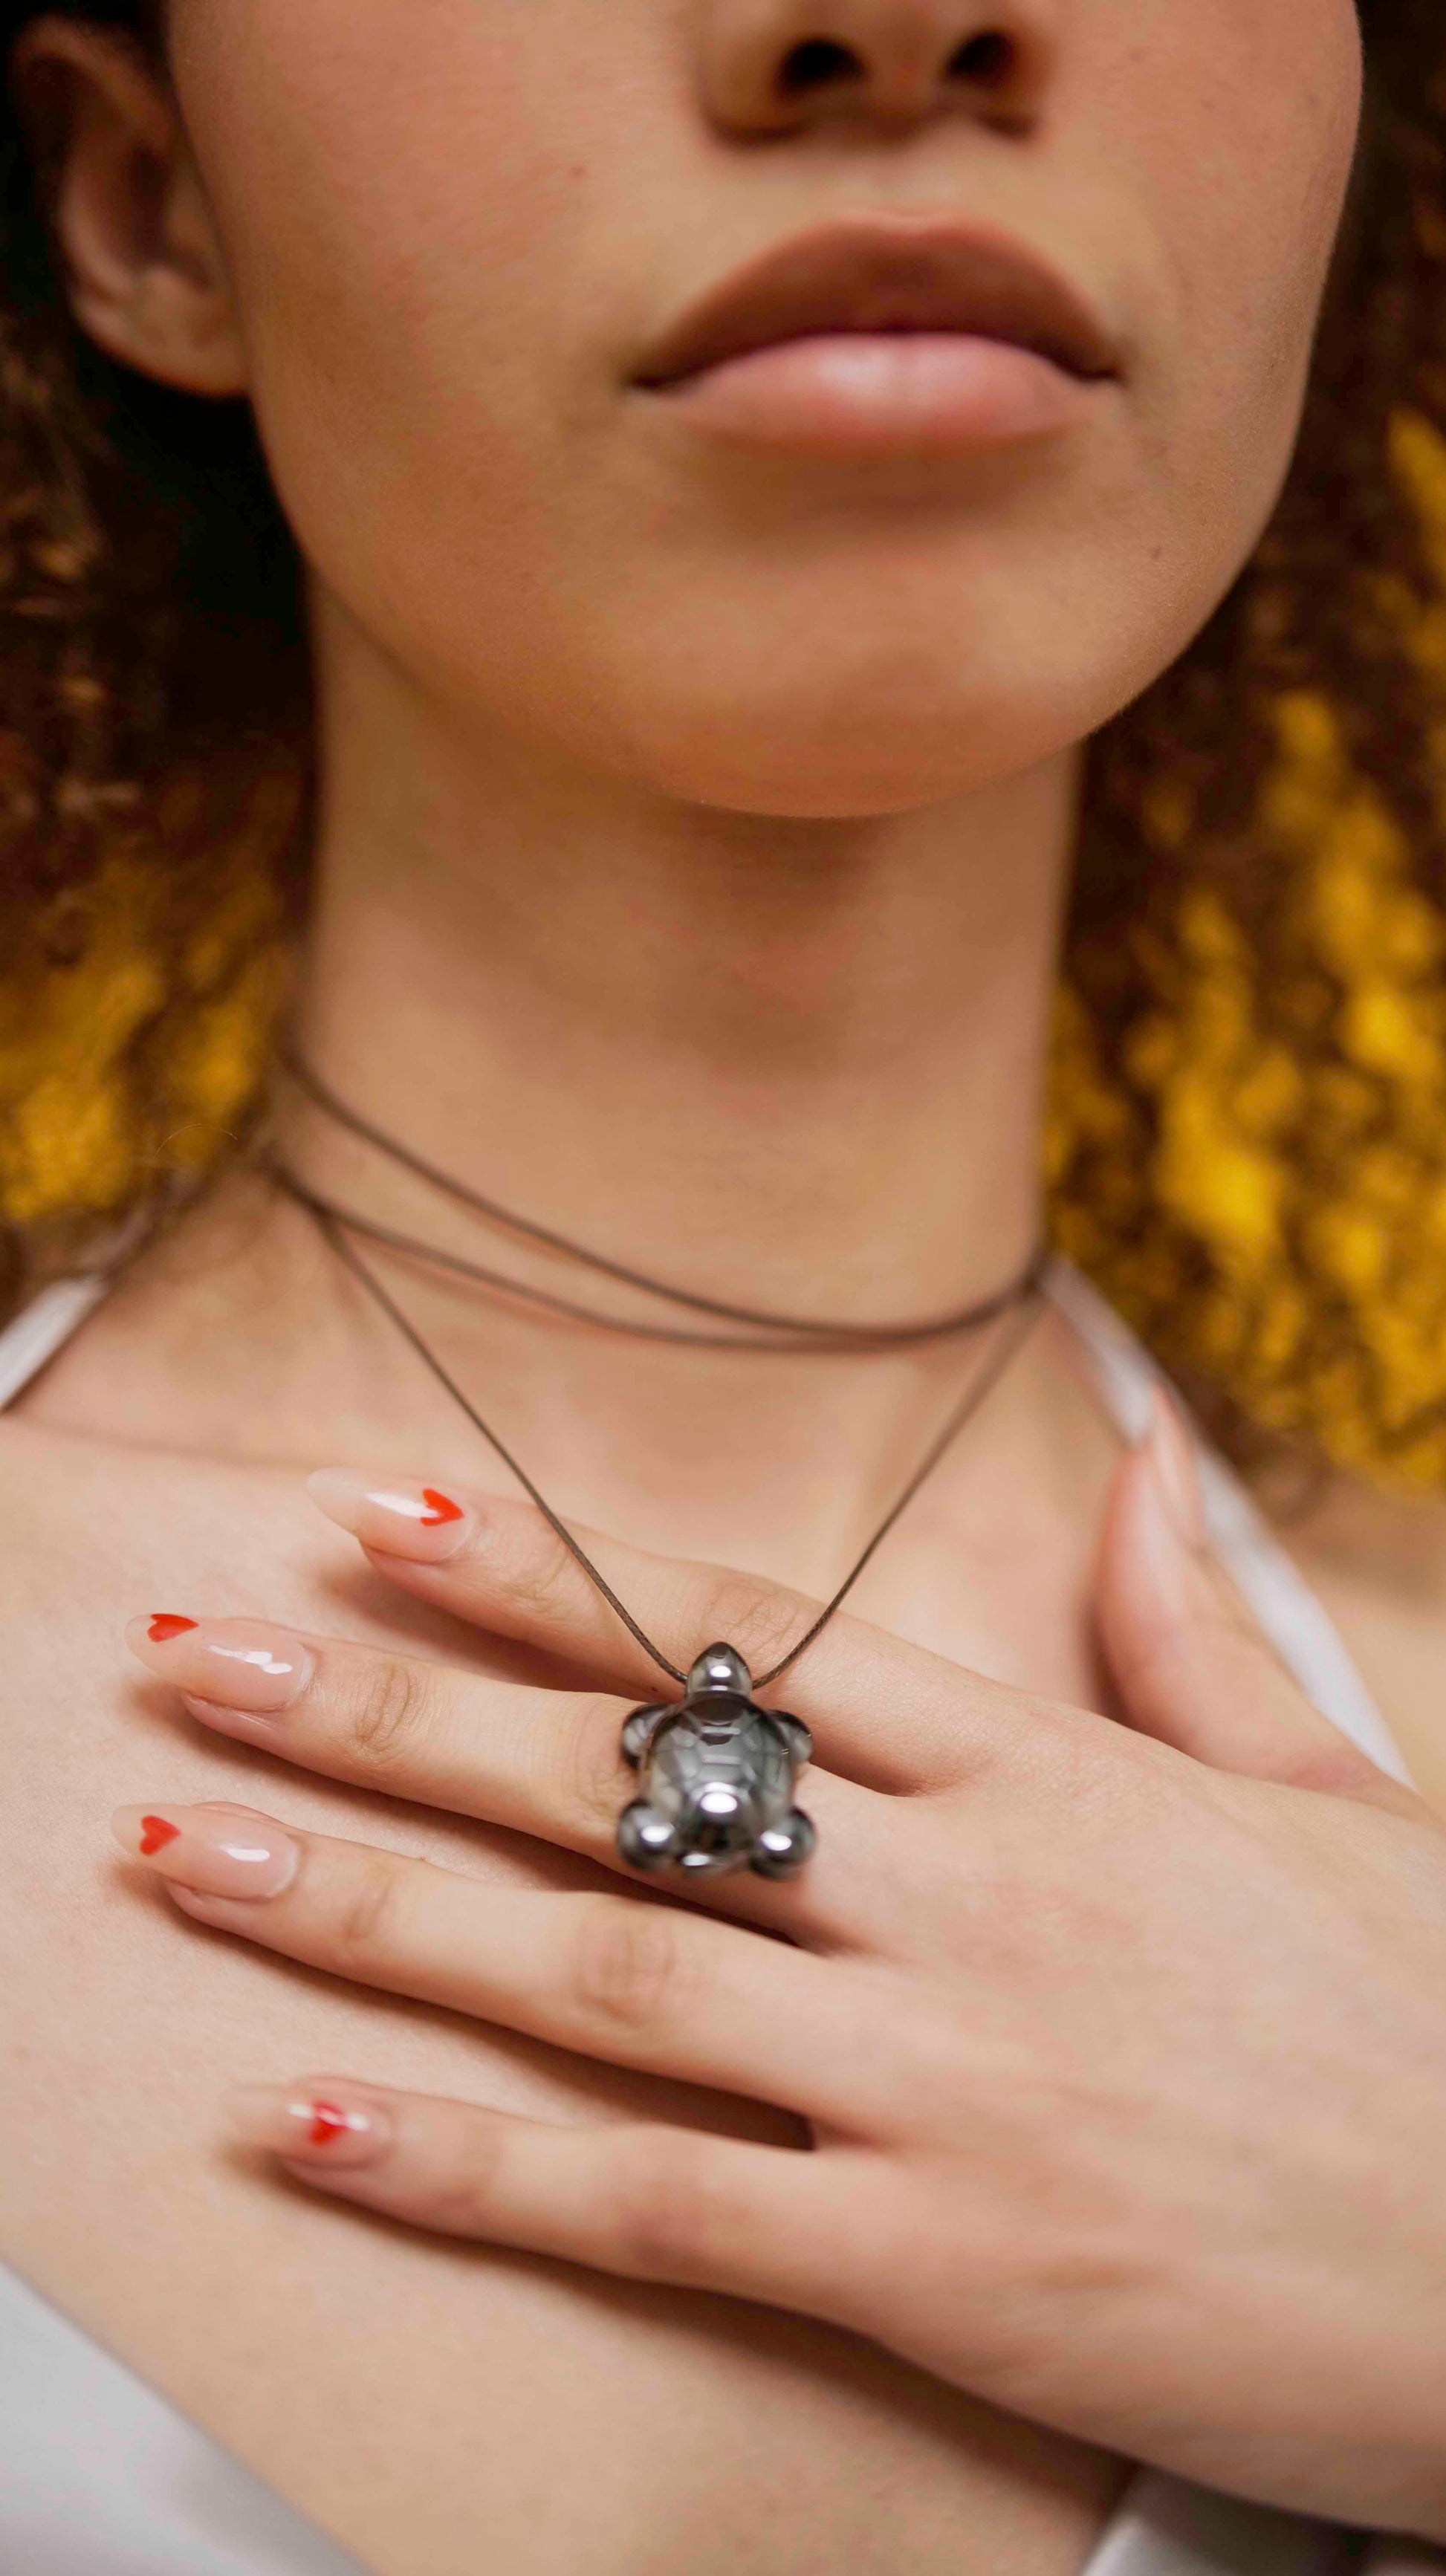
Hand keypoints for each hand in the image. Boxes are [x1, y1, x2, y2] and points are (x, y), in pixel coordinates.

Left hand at [115, 1398, 1445, 2541]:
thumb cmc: (1436, 2022)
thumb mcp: (1335, 1797)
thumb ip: (1193, 1636)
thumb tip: (1132, 1461)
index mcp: (1055, 1770)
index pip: (748, 1639)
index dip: (546, 1578)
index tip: (383, 1524)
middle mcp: (970, 1897)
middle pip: (626, 1781)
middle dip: (390, 1715)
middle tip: (203, 1661)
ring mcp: (945, 2079)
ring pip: (602, 1966)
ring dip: (374, 1906)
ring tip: (194, 1854)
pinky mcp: (944, 2264)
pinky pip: (656, 2206)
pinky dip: (474, 2170)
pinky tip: (321, 2126)